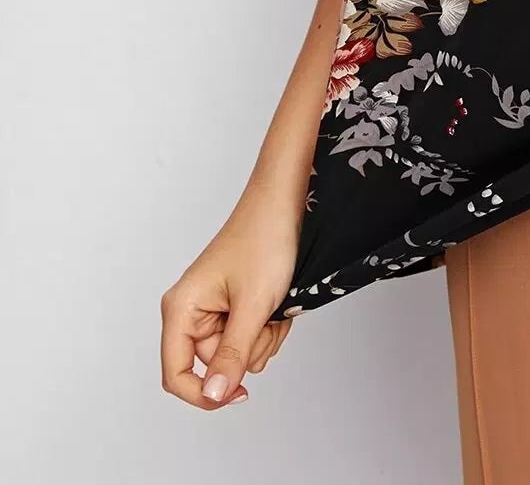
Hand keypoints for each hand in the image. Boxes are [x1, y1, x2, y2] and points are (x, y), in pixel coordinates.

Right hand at [160, 198, 300, 410]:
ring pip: (236, 354)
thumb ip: (232, 354)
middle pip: (214, 365)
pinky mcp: (232, 305)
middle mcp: (190, 312)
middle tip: (266, 318)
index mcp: (180, 309)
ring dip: (261, 338)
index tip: (239, 395)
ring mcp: (212, 309)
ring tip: (272, 304)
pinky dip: (267, 327)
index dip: (204, 394)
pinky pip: (248, 338)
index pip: (176, 375)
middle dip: (247, 350)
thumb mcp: (252, 305)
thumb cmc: (264, 239)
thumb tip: (213, 395)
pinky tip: (276, 303)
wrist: (283, 203)